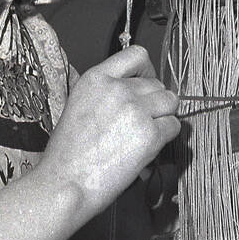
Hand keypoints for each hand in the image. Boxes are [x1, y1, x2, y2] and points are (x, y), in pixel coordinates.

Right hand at [39, 46, 180, 217]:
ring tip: (145, 134)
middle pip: (158, 84)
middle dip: (154, 103)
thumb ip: (105, 93)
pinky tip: (148, 147)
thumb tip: (134, 92)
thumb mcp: (77, 106)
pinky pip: (174, 126)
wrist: (64, 184)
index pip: (137, 55)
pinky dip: (165, 138)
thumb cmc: (67, 155)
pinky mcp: (150, 133)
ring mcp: (136, 109)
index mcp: (96, 79)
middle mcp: (117, 89)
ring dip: (163, 118)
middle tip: (142, 122)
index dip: (147, 71)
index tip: (147, 83)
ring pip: (170, 102)